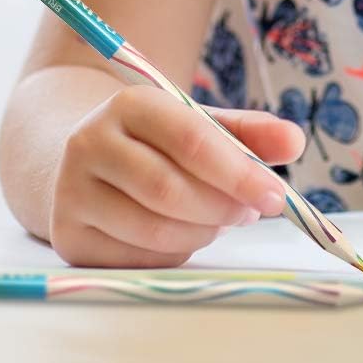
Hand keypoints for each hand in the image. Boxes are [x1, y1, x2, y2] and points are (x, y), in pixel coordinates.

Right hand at [49, 87, 304, 267]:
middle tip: (252, 212)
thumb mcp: (201, 123)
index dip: (238, 172)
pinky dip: (175, 251)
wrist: (86, 157)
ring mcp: (72, 192)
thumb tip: (295, 142)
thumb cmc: (157, 141)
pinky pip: (135, 258)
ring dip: (203, 232)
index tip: (276, 194)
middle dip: (223, 207)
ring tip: (224, 220)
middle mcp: (90, 143)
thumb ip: (250, 132)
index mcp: (130, 104)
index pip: (191, 141)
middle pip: (169, 189)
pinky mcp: (68, 235)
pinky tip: (188, 234)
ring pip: (152, 229)